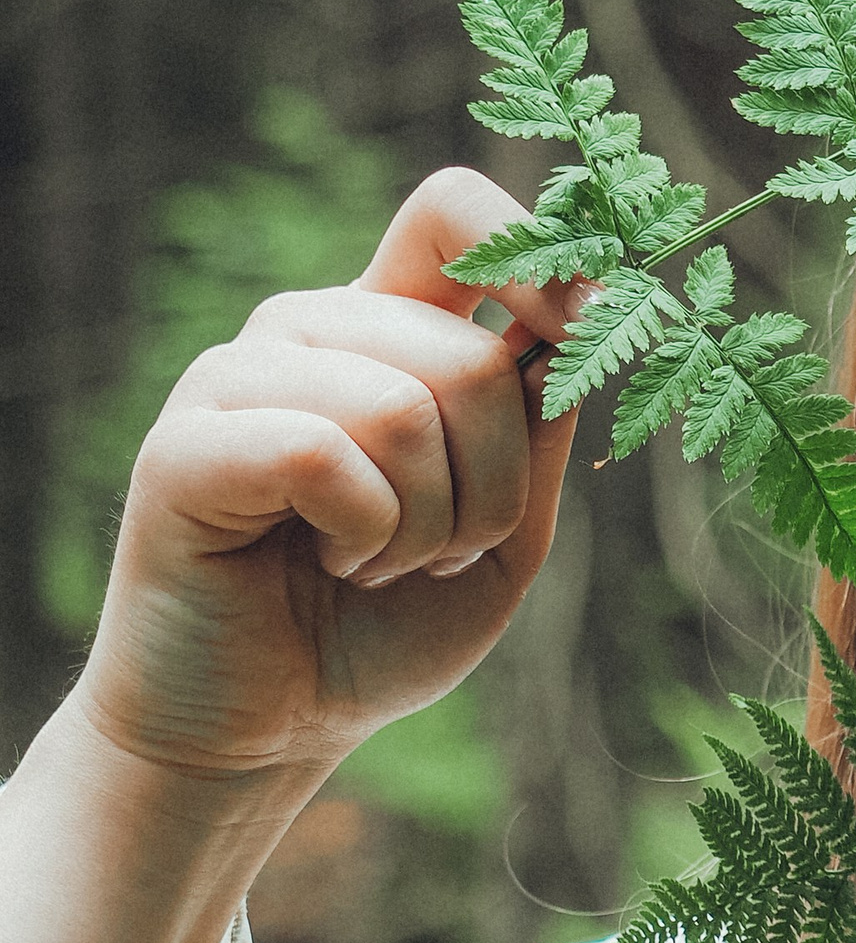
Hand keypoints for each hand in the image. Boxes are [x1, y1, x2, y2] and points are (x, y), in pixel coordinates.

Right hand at [73, 167, 587, 793]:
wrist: (266, 729)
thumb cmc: (382, 626)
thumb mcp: (503, 540)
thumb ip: (537, 438)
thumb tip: (567, 330)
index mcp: (391, 333)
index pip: (452, 213)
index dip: (536, 255)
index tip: (582, 328)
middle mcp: (312, 331)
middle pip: (470, 355)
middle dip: (493, 489)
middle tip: (436, 554)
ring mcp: (238, 377)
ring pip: (406, 407)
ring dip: (426, 527)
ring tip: (371, 562)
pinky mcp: (186, 444)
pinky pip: (326, 454)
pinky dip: (362, 535)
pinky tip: (324, 561)